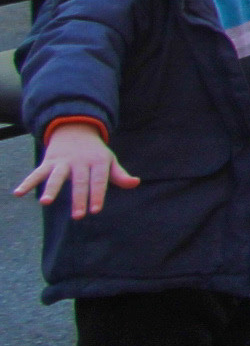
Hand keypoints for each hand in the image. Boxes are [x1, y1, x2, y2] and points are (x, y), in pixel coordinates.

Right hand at [13, 122, 131, 216]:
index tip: (95, 210)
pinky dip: (27, 182)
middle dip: (79, 198)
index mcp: (98, 162)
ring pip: (56, 176)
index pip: (99, 180)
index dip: (97, 194)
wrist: (76, 129)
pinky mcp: (49, 162)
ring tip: (45, 202)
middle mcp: (80, 162)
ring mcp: (63, 161)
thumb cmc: (95, 152)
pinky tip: (18, 193)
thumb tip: (135, 183)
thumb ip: (119, 175)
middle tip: (78, 215)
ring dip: (51, 189)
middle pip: (79, 182)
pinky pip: (37, 173)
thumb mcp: (109, 161)